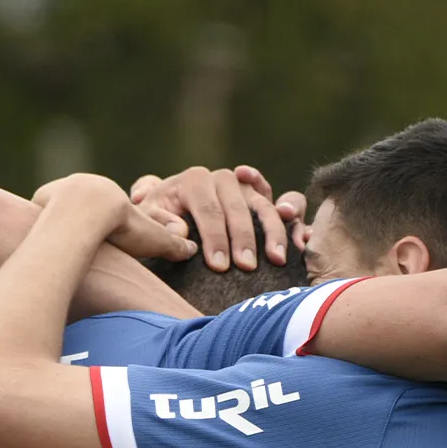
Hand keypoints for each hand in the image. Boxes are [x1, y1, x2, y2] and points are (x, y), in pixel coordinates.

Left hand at [38, 173, 194, 262]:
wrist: (88, 211)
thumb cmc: (122, 225)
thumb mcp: (151, 237)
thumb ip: (170, 243)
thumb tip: (191, 250)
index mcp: (103, 191)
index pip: (102, 209)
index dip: (103, 225)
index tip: (103, 241)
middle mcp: (77, 186)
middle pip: (75, 209)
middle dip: (75, 225)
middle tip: (76, 246)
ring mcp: (55, 194)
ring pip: (52, 213)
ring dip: (53, 227)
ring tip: (55, 249)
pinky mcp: (37, 204)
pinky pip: (36, 218)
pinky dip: (38, 230)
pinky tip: (39, 245)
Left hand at [132, 165, 294, 271]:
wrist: (164, 210)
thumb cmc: (154, 219)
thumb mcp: (145, 219)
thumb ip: (156, 222)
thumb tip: (181, 231)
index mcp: (194, 180)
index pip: (209, 210)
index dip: (215, 239)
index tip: (219, 267)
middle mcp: (224, 179)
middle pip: (240, 207)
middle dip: (245, 239)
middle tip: (247, 268)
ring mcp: (245, 188)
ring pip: (266, 203)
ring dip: (275, 230)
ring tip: (278, 257)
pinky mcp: (261, 199)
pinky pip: (282, 202)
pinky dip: (293, 218)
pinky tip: (302, 238)